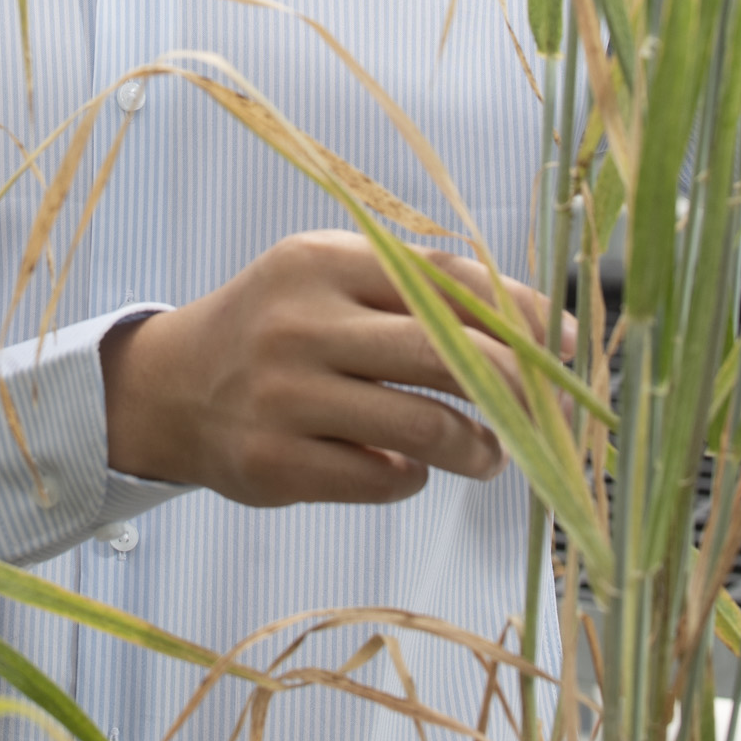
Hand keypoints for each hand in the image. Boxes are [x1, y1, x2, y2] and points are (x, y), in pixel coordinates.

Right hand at [99, 231, 554, 507]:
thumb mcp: (329, 280)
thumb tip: (535, 327)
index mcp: (323, 261)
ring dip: (478, 448)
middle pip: (445, 353)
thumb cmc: (277, 329)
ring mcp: (284, 396)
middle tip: (546, 412)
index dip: (521, 312)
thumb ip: (412, 290)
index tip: (569, 343)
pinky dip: (412, 479)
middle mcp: (301, 323)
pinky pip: (381, 479)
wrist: (171, 388)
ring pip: (423, 427)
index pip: (445, 280)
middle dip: (516, 387)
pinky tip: (409, 471)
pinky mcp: (274, 463)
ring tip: (490, 455)